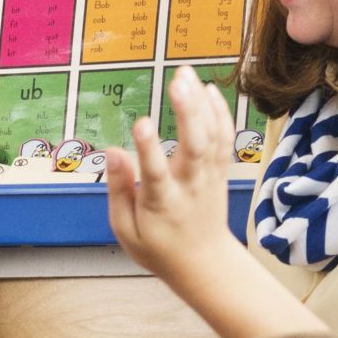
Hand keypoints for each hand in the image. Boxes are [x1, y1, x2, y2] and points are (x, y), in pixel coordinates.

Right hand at [106, 67, 242, 285]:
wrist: (204, 263)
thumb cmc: (159, 248)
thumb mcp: (126, 231)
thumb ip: (119, 191)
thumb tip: (113, 152)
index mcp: (163, 205)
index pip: (155, 174)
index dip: (148, 148)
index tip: (140, 123)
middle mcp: (190, 188)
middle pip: (194, 147)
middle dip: (187, 112)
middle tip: (177, 81)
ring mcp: (209, 178)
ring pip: (211, 137)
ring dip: (202, 103)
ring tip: (187, 74)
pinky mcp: (220, 172)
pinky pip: (224, 139)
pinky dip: (220, 113)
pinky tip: (209, 90)